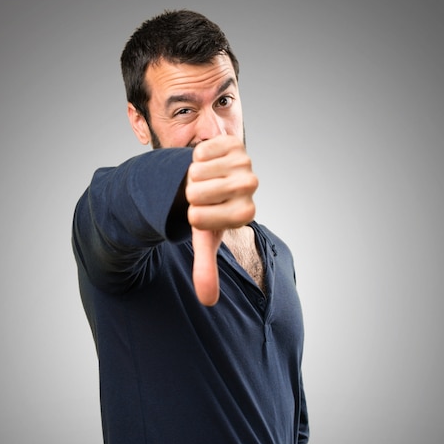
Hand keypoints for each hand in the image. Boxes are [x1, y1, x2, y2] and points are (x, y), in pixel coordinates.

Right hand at [185, 135, 257, 304]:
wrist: (208, 182)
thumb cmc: (206, 212)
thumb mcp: (203, 240)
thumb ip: (206, 269)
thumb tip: (207, 301)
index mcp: (245, 213)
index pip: (201, 217)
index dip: (196, 215)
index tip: (203, 214)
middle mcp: (251, 187)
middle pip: (198, 193)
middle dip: (192, 196)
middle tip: (202, 196)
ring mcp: (245, 162)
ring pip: (196, 172)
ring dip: (192, 177)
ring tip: (205, 181)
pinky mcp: (234, 142)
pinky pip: (200, 152)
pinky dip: (196, 159)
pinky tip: (208, 164)